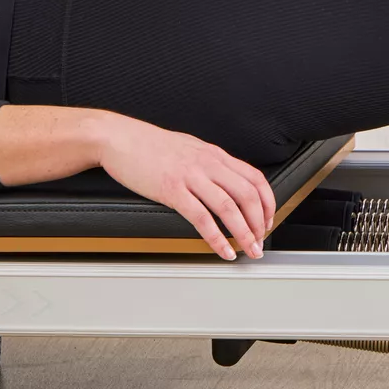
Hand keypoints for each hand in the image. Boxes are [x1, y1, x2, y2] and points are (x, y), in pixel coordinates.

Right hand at [93, 115, 276, 259]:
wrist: (120, 138)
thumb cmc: (151, 145)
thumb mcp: (191, 148)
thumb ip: (210, 164)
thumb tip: (225, 182)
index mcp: (216, 155)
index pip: (255, 179)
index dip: (267, 202)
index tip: (268, 220)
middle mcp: (209, 164)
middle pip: (248, 195)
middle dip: (259, 222)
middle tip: (261, 242)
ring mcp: (191, 177)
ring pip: (229, 207)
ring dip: (243, 233)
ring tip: (249, 249)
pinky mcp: (172, 190)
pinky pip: (201, 218)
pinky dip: (216, 238)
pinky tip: (222, 250)